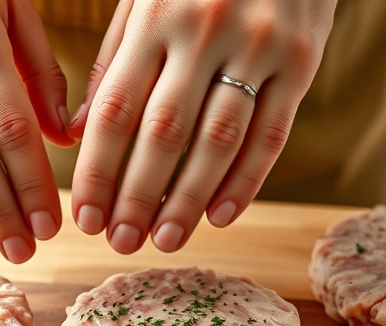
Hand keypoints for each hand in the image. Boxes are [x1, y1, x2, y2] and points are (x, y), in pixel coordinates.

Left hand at [67, 0, 336, 252]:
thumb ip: (114, 62)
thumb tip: (81, 134)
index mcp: (155, 18)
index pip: (116, 110)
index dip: (98, 171)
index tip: (85, 218)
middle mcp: (204, 32)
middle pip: (164, 132)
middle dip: (138, 196)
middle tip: (120, 242)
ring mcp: (258, 47)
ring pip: (218, 140)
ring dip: (189, 199)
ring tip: (165, 240)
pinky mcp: (303, 60)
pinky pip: (271, 132)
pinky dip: (246, 180)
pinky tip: (222, 216)